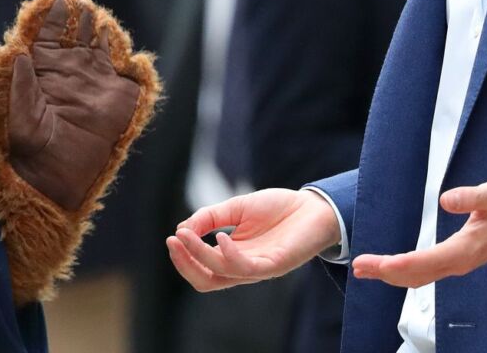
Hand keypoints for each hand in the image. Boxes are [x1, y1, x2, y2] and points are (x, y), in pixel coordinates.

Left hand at [6, 0, 142, 210]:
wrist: (56, 173)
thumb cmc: (30, 144)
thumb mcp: (19, 112)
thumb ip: (21, 82)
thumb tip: (18, 52)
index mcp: (45, 69)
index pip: (50, 33)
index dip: (53, 17)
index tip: (57, 2)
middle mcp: (71, 69)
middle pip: (77, 32)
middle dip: (80, 16)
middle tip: (82, 5)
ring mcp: (96, 79)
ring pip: (101, 44)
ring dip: (100, 29)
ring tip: (96, 16)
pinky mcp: (119, 95)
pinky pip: (127, 69)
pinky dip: (127, 56)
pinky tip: (121, 46)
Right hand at [166, 188, 338, 291]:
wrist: (314, 206)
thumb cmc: (278, 208)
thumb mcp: (236, 208)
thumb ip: (210, 217)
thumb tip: (182, 228)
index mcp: (233, 256)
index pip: (201, 269)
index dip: (184, 257)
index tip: (172, 235)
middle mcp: (243, 267)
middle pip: (206, 281)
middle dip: (185, 263)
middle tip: (173, 240)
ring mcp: (259, 268)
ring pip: (220, 274)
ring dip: (199, 255)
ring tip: (186, 234)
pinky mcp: (275, 265)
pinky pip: (246, 268)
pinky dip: (228, 254)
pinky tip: (220, 236)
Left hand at [350, 179, 486, 287]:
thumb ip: (471, 197)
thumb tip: (446, 199)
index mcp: (465, 249)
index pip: (426, 261)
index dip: (401, 264)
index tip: (379, 264)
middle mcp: (458, 263)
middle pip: (417, 274)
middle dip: (386, 272)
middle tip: (359, 267)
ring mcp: (456, 264)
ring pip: (418, 277)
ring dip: (390, 274)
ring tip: (364, 269)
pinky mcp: (454, 261)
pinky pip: (424, 273)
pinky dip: (402, 272)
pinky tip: (388, 268)